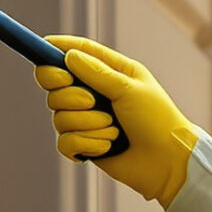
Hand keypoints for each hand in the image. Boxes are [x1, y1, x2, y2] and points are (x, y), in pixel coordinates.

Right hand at [35, 36, 200, 206]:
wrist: (168, 162)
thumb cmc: (157, 120)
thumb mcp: (130, 89)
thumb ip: (98, 73)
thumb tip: (69, 56)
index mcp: (108, 72)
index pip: (74, 54)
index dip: (55, 51)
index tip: (43, 50)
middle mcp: (93, 94)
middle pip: (55, 88)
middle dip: (70, 96)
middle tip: (92, 102)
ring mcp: (87, 120)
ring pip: (59, 117)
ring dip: (87, 125)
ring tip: (113, 130)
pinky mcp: (84, 145)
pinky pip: (65, 142)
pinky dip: (86, 144)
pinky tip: (108, 147)